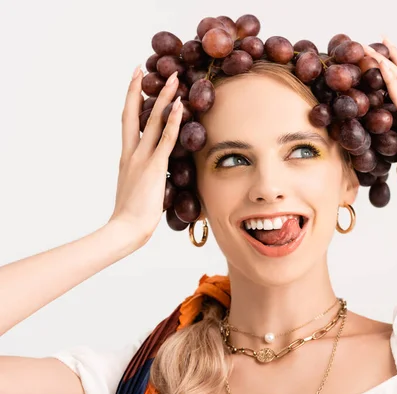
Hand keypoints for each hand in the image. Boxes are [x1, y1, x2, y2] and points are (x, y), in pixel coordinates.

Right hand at [108, 68, 181, 242]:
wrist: (125, 229)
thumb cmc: (132, 216)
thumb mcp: (138, 189)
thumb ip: (145, 176)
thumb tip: (155, 175)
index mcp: (127, 157)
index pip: (128, 122)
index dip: (131, 101)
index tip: (135, 83)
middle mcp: (132, 152)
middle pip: (134, 113)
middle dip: (141, 90)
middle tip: (145, 68)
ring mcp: (142, 158)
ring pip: (153, 121)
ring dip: (164, 98)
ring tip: (174, 78)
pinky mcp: (154, 166)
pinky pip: (166, 139)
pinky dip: (174, 122)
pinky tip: (180, 106)